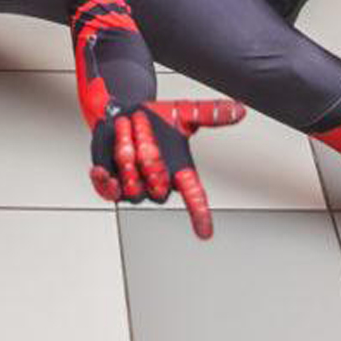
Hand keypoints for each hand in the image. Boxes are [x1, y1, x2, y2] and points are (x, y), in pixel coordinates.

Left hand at [88, 98, 244, 236]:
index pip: (194, 196)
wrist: (123, 111)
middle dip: (148, 150)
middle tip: (143, 130)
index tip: (205, 230)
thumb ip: (210, 113)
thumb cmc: (155, 119)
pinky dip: (105, 182)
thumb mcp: (183, 113)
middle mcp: (159, 184)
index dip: (199, 213)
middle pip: (157, 181)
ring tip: (127, 134)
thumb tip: (238, 110)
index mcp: (180, 171)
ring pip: (132, 183)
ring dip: (127, 152)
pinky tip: (102, 171)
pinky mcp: (113, 186)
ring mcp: (136, 187)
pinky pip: (109, 192)